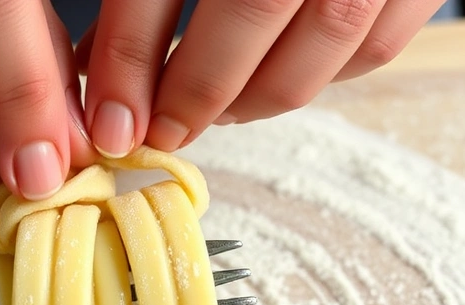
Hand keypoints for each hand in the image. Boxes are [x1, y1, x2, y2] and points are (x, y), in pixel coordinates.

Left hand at [75, 0, 444, 155]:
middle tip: (160, 132)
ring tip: (212, 112)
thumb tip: (91, 70)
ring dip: (257, 96)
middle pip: (253, 8)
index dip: (130, 58)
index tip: (111, 120)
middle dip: (196, 90)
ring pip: (325, 39)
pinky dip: (320, 78)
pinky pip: (373, 47)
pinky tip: (272, 81)